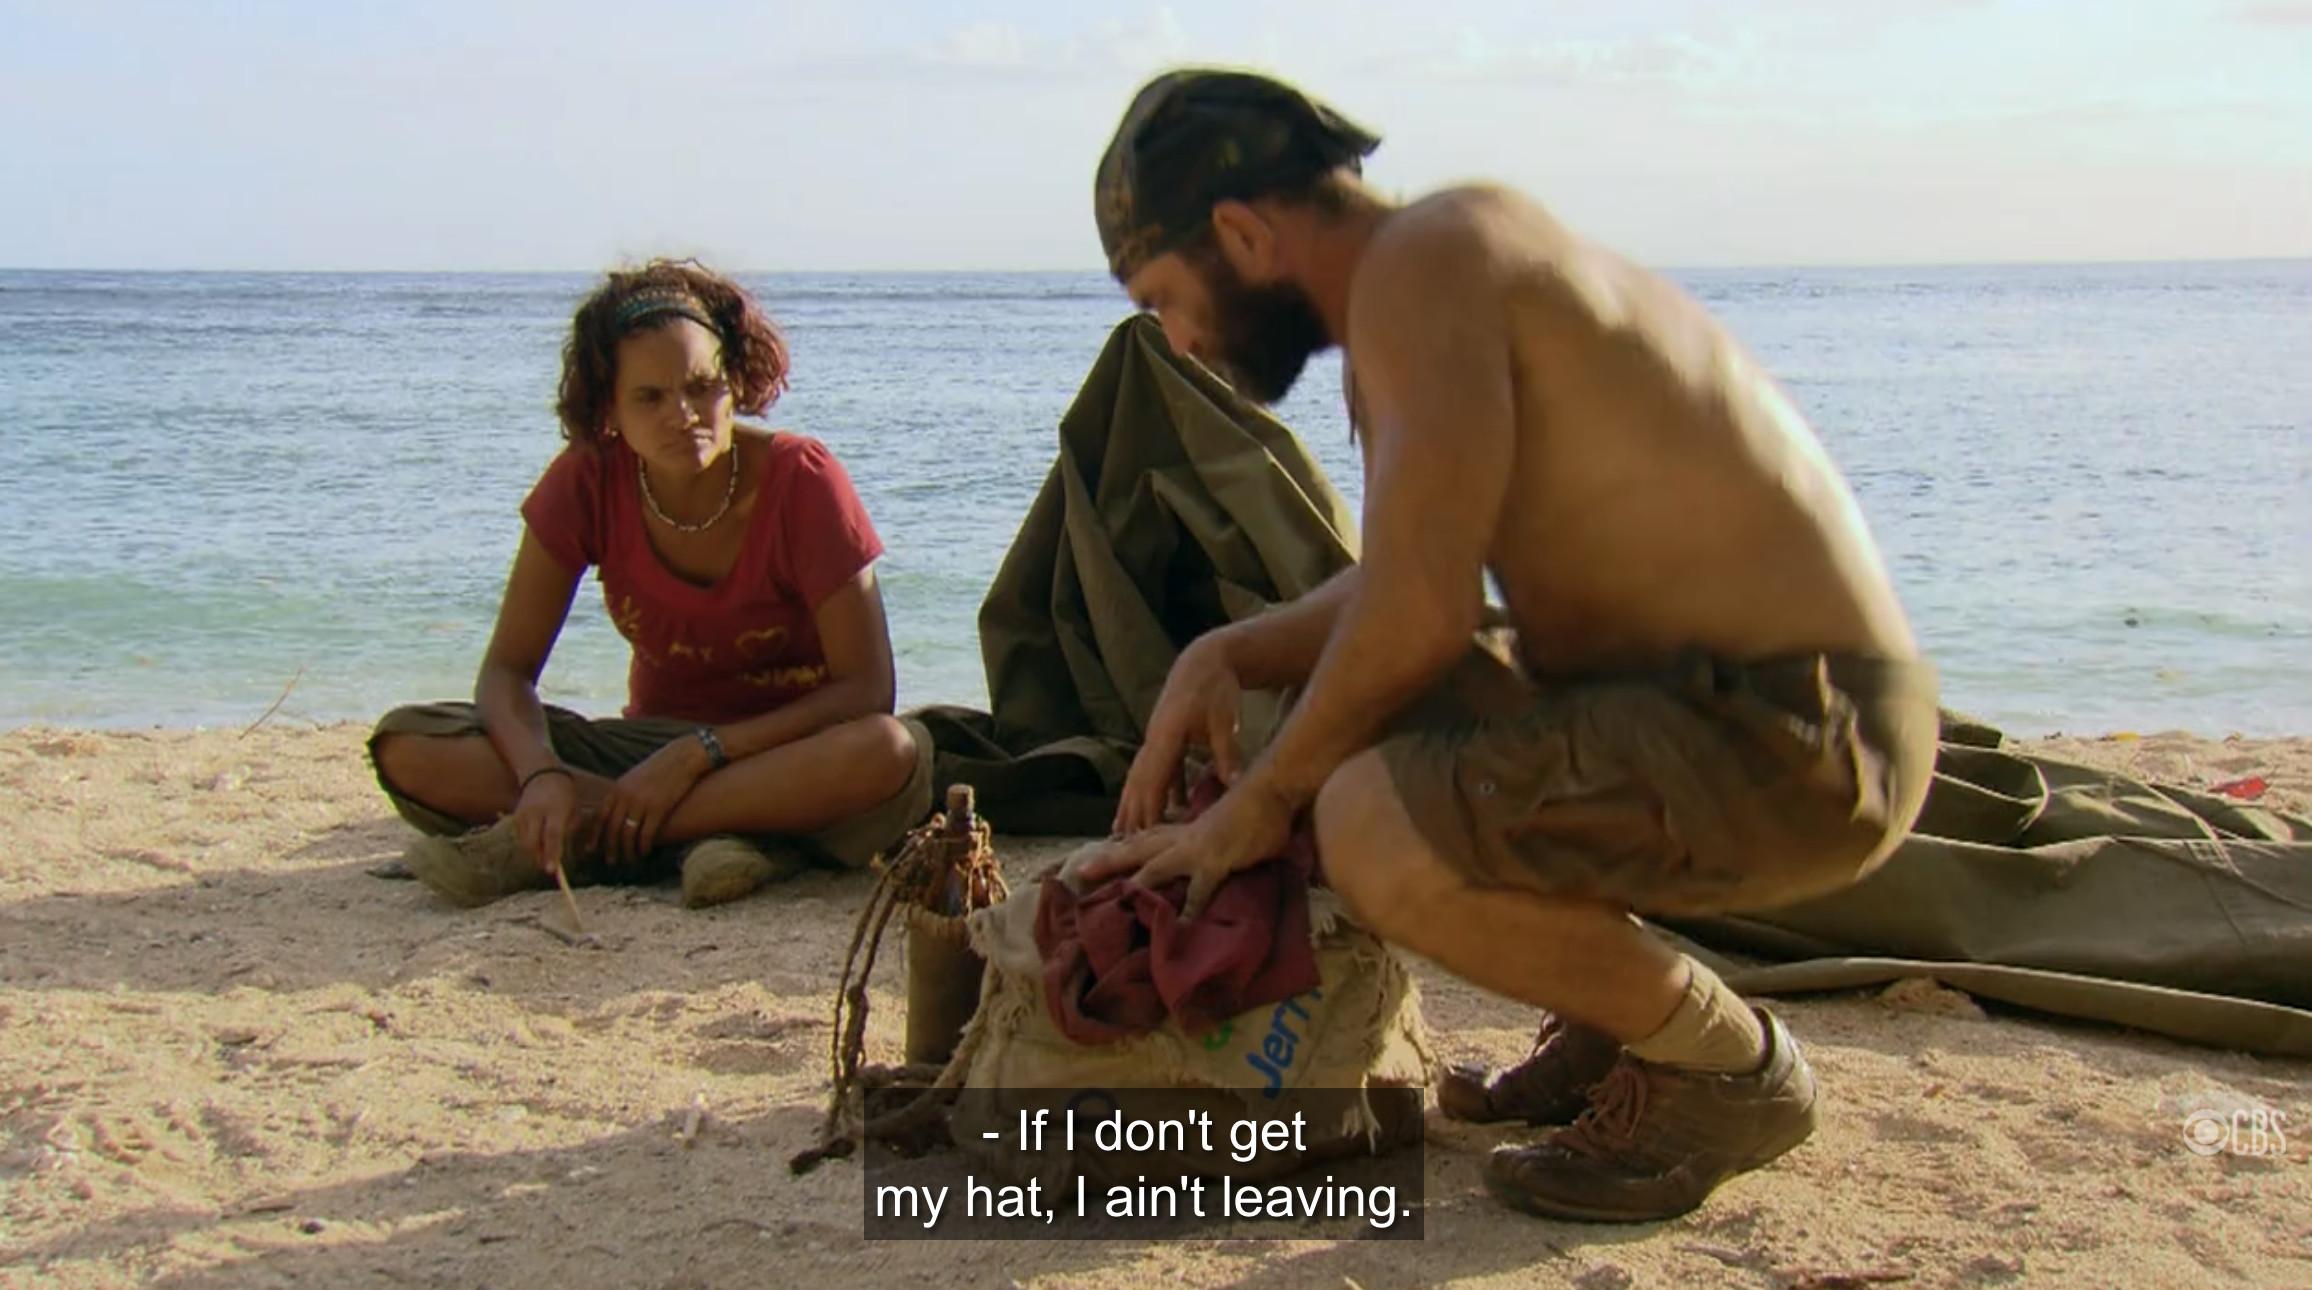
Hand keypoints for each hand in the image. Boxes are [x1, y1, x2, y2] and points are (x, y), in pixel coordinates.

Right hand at [512, 770, 581, 873]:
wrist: (542, 775)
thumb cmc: (565, 795)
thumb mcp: (574, 810)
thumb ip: (569, 830)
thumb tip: (558, 852)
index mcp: (556, 810)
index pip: (552, 836)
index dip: (551, 854)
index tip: (551, 870)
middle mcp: (536, 812)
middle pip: (534, 842)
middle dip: (540, 859)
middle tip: (549, 867)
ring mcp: (523, 814)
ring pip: (525, 843)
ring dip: (535, 853)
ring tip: (545, 855)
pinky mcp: (515, 817)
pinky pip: (521, 837)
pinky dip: (529, 844)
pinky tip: (538, 843)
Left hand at [593, 739, 708, 864]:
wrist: (683, 757)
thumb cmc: (661, 767)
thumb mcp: (636, 777)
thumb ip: (624, 793)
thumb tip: (618, 811)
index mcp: (618, 788)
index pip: (600, 817)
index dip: (594, 836)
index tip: (591, 849)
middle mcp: (626, 796)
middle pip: (612, 829)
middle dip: (610, 848)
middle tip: (611, 861)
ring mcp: (641, 803)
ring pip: (627, 835)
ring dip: (627, 851)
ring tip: (630, 859)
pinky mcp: (658, 809)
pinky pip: (646, 834)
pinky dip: (643, 847)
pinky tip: (645, 852)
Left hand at [1075, 780, 1294, 919]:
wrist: (1272, 790)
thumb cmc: (1254, 810)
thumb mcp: (1224, 828)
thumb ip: (1213, 843)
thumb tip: (1211, 854)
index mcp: (1184, 830)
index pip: (1145, 838)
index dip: (1121, 847)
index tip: (1097, 858)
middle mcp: (1183, 838)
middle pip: (1136, 847)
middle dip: (1108, 860)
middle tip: (1078, 871)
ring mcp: (1196, 849)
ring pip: (1155, 866)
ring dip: (1133, 882)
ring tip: (1113, 899)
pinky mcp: (1215, 860)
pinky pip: (1198, 890)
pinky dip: (1188, 908)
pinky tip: (1179, 927)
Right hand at [1116, 633, 1244, 834]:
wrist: (1206, 659)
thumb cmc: (1216, 687)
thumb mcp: (1225, 721)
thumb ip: (1227, 753)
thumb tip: (1234, 784)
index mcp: (1166, 736)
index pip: (1152, 779)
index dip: (1146, 808)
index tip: (1139, 834)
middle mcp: (1154, 739)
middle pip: (1138, 782)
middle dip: (1130, 813)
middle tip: (1120, 844)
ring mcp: (1157, 739)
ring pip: (1141, 778)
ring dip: (1134, 805)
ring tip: (1124, 832)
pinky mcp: (1166, 739)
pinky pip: (1156, 770)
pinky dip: (1156, 790)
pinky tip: (1165, 808)